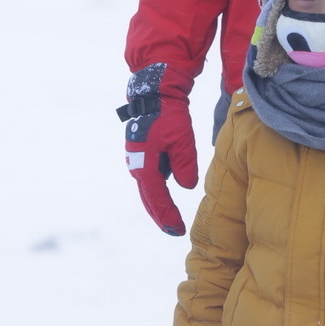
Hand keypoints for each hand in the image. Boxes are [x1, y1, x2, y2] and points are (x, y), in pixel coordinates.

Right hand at [118, 62, 196, 235]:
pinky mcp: (142, 154)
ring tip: (171, 221)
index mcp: (145, 164)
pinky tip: (166, 199)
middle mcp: (137, 165)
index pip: (158, 198)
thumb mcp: (182, 139)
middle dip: (161, 216)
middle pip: (149, 199)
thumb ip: (184, 164)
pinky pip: (151, 179)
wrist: (154, 94)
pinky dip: (158, 192)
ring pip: (149, 190)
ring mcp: (138, 160)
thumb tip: (187, 187)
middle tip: (174, 231)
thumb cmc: (169, 115)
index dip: (168, 216)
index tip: (178, 230)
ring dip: (158, 205)